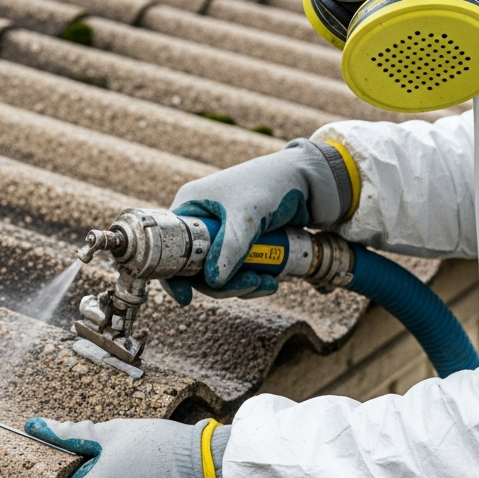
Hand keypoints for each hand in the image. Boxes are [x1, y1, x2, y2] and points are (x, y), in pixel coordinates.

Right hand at [162, 139, 353, 302]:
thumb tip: (213, 282)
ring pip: (220, 273)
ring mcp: (222, 234)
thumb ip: (230, 247)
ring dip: (243, 285)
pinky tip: (273, 279)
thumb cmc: (272, 184)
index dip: (173, 275)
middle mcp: (202, 222)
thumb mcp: (248, 216)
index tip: (185, 297)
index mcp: (191, 207)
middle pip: (198, 267)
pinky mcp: (242, 244)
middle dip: (223, 283)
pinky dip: (253, 279)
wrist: (308, 180)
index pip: (171, 247)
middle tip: (250, 285)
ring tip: (270, 282)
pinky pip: (238, 271)